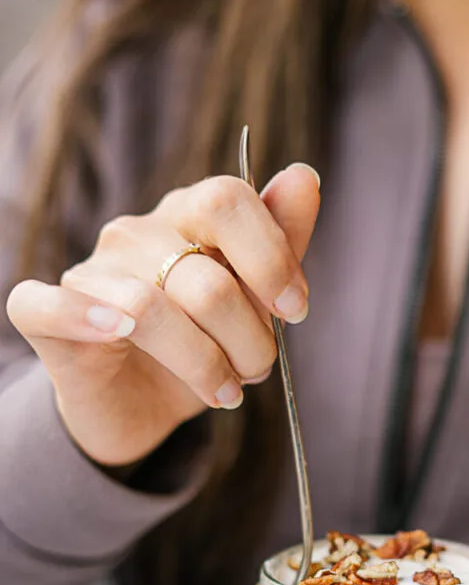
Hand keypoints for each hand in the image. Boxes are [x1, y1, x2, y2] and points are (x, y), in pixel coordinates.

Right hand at [7, 163, 320, 465]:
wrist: (143, 408)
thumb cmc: (202, 350)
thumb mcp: (254, 306)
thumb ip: (281, 245)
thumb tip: (305, 177)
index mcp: (187, 219)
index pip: (227, 200)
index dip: (271, 259)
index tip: (295, 312)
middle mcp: (136, 236)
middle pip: (207, 279)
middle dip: (249, 340)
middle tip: (257, 370)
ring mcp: (90, 274)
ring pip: (150, 309)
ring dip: (205, 364)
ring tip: (225, 392)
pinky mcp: (46, 317)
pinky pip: (49, 307)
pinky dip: (83, 319)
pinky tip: (116, 335)